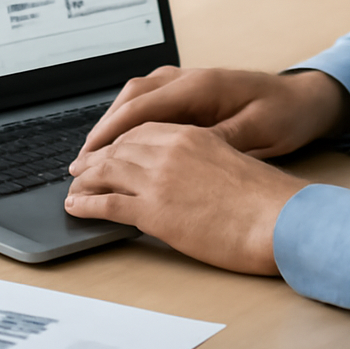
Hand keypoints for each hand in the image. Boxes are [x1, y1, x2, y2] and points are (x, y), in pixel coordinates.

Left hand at [66, 122, 306, 273]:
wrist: (277, 217)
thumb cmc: (266, 199)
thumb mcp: (233, 163)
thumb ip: (206, 160)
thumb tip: (194, 176)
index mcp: (192, 135)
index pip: (143, 131)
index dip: (121, 141)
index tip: (110, 150)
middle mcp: (171, 150)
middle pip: (120, 147)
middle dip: (97, 157)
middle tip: (81, 167)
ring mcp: (159, 178)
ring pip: (107, 171)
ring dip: (85, 179)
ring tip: (73, 187)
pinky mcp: (153, 210)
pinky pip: (107, 203)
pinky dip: (86, 204)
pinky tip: (76, 207)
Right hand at [76, 65, 349, 159]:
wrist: (305, 98)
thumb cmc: (285, 114)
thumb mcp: (259, 132)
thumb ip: (222, 139)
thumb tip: (184, 151)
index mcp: (203, 85)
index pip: (146, 105)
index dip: (114, 131)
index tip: (90, 155)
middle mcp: (191, 78)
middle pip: (134, 95)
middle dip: (105, 125)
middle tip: (83, 159)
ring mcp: (190, 82)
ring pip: (139, 95)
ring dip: (116, 120)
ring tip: (95, 153)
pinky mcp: (193, 92)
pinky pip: (153, 99)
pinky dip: (132, 117)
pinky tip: (125, 141)